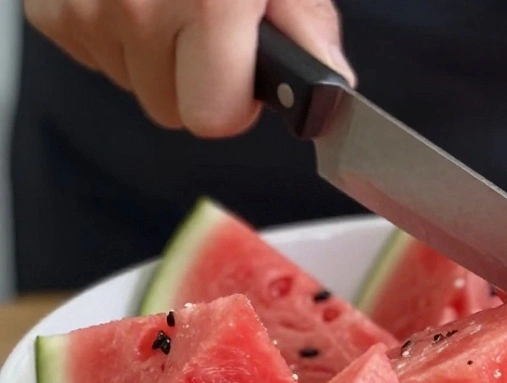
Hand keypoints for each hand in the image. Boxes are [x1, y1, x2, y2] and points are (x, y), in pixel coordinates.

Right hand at [24, 0, 355, 137]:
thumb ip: (307, 19)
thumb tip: (328, 78)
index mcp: (210, 1)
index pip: (213, 117)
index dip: (235, 100)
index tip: (243, 71)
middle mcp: (138, 7)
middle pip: (170, 109)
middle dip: (195, 78)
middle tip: (207, 25)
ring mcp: (85, 6)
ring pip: (131, 82)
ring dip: (154, 51)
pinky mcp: (49, 6)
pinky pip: (92, 52)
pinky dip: (115, 31)